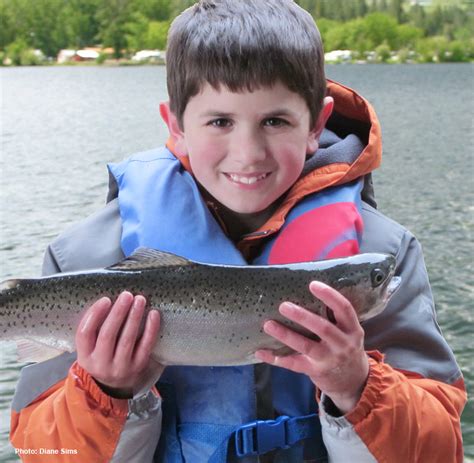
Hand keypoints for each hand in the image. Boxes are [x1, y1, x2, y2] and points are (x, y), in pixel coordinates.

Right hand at [76, 291, 161, 398]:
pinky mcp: (138, 366)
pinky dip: (151, 329)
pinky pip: (146, 345)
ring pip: (127, 339)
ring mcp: (121, 367)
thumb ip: (94, 329)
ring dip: (134, 317)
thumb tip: (108, 299)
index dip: (95, 315)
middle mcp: (101, 364)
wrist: (114, 387)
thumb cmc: (102, 357)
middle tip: (126, 295)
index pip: (85, 334)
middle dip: (118, 312)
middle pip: (108, 335)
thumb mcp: (89, 349)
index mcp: (85, 356)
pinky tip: (153, 314)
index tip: (105, 299)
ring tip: (140, 299)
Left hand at [255, 281, 368, 414]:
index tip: (312, 284)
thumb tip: (304, 290)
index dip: (330, 296)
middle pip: (323, 329)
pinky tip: (260, 352)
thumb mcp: (348, 331)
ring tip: (268, 324)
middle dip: (302, 317)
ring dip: (286, 335)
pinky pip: (293, 364)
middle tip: (283, 306)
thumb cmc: (344, 346)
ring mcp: (329, 360)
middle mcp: (343, 344)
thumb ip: (333, 316)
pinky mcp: (315, 371)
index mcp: (352, 329)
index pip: (344, 309)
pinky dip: (276, 358)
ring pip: (306, 347)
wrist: (354, 381)